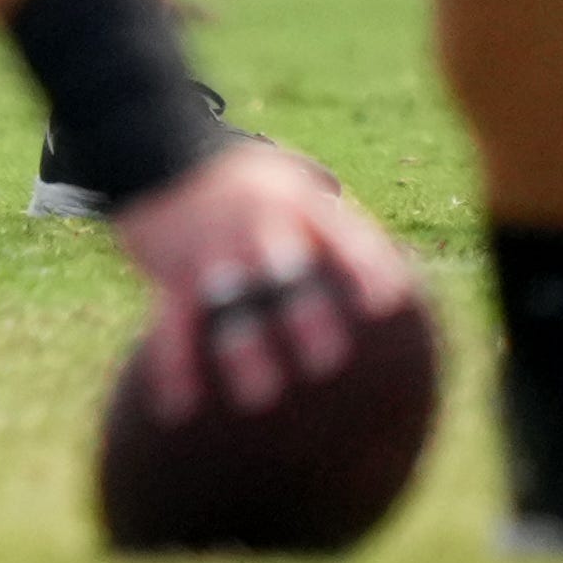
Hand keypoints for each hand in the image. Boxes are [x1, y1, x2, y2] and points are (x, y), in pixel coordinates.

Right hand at [107, 142, 419, 421]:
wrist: (163, 153)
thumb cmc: (251, 188)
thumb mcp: (295, 190)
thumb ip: (340, 233)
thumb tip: (400, 291)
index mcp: (298, 207)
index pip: (340, 236)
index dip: (363, 268)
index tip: (387, 305)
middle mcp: (256, 228)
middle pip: (283, 269)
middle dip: (304, 313)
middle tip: (329, 360)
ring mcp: (212, 251)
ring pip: (225, 302)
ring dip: (241, 348)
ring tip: (257, 398)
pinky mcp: (170, 274)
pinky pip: (170, 322)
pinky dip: (173, 364)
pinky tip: (179, 408)